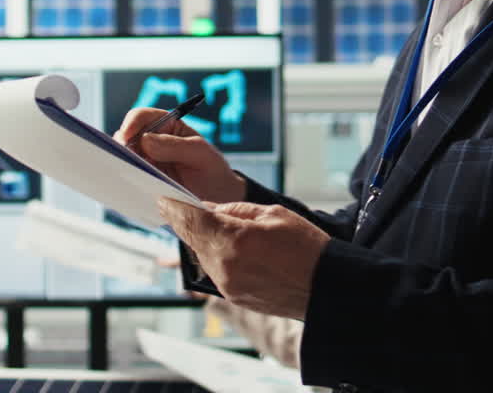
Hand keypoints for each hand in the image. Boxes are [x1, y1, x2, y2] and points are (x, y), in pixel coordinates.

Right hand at [115, 107, 245, 202]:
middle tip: (123, 160)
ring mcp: (145, 161)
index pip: (142, 117)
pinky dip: (125, 179)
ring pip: (123, 157)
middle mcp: (151, 141)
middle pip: (126, 136)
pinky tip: (130, 185)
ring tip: (127, 174)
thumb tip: (145, 139)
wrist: (218, 199)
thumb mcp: (199, 153)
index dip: (131, 123)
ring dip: (122, 163)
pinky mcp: (142, 179)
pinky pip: (127, 176)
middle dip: (122, 146)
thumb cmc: (212, 170)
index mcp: (166, 126)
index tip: (126, 136)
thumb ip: (174, 145)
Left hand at [158, 198, 329, 319]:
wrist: (328, 289)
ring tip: (226, 229)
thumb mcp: (272, 214)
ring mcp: (226, 285)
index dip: (173, 206)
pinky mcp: (233, 296)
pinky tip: (237, 249)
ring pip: (201, 254)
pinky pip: (215, 270)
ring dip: (206, 239)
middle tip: (189, 207)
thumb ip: (234, 210)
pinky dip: (219, 256)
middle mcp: (223, 266)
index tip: (163, 197)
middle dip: (189, 221)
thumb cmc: (307, 248)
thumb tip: (209, 209)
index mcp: (233, 241)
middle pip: (191, 237)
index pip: (189, 219)